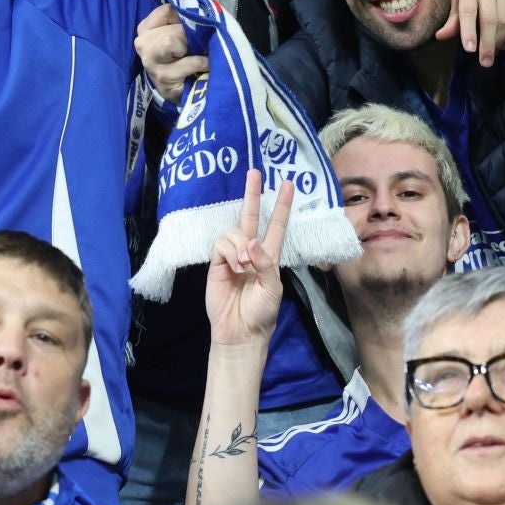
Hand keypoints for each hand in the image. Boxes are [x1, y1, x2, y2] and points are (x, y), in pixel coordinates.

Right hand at [135, 4, 206, 104]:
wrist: (184, 90)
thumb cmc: (182, 57)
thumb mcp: (179, 34)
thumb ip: (182, 19)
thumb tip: (197, 8)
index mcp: (145, 28)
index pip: (167, 10)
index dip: (183, 19)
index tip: (186, 30)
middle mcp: (142, 43)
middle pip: (174, 27)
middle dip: (190, 37)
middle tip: (193, 48)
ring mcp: (150, 61)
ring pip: (172, 41)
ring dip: (191, 49)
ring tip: (193, 56)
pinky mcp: (163, 76)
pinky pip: (190, 61)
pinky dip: (202, 62)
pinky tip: (203, 66)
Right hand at [205, 169, 291, 350]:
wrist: (240, 332)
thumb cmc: (262, 312)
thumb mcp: (273, 289)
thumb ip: (265, 264)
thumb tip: (250, 243)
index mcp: (270, 256)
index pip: (276, 225)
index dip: (282, 206)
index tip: (288, 184)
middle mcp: (251, 251)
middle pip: (251, 216)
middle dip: (252, 194)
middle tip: (254, 172)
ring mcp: (232, 255)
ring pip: (234, 231)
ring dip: (239, 244)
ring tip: (243, 265)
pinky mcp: (216, 263)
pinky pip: (221, 244)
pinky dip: (229, 252)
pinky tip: (234, 266)